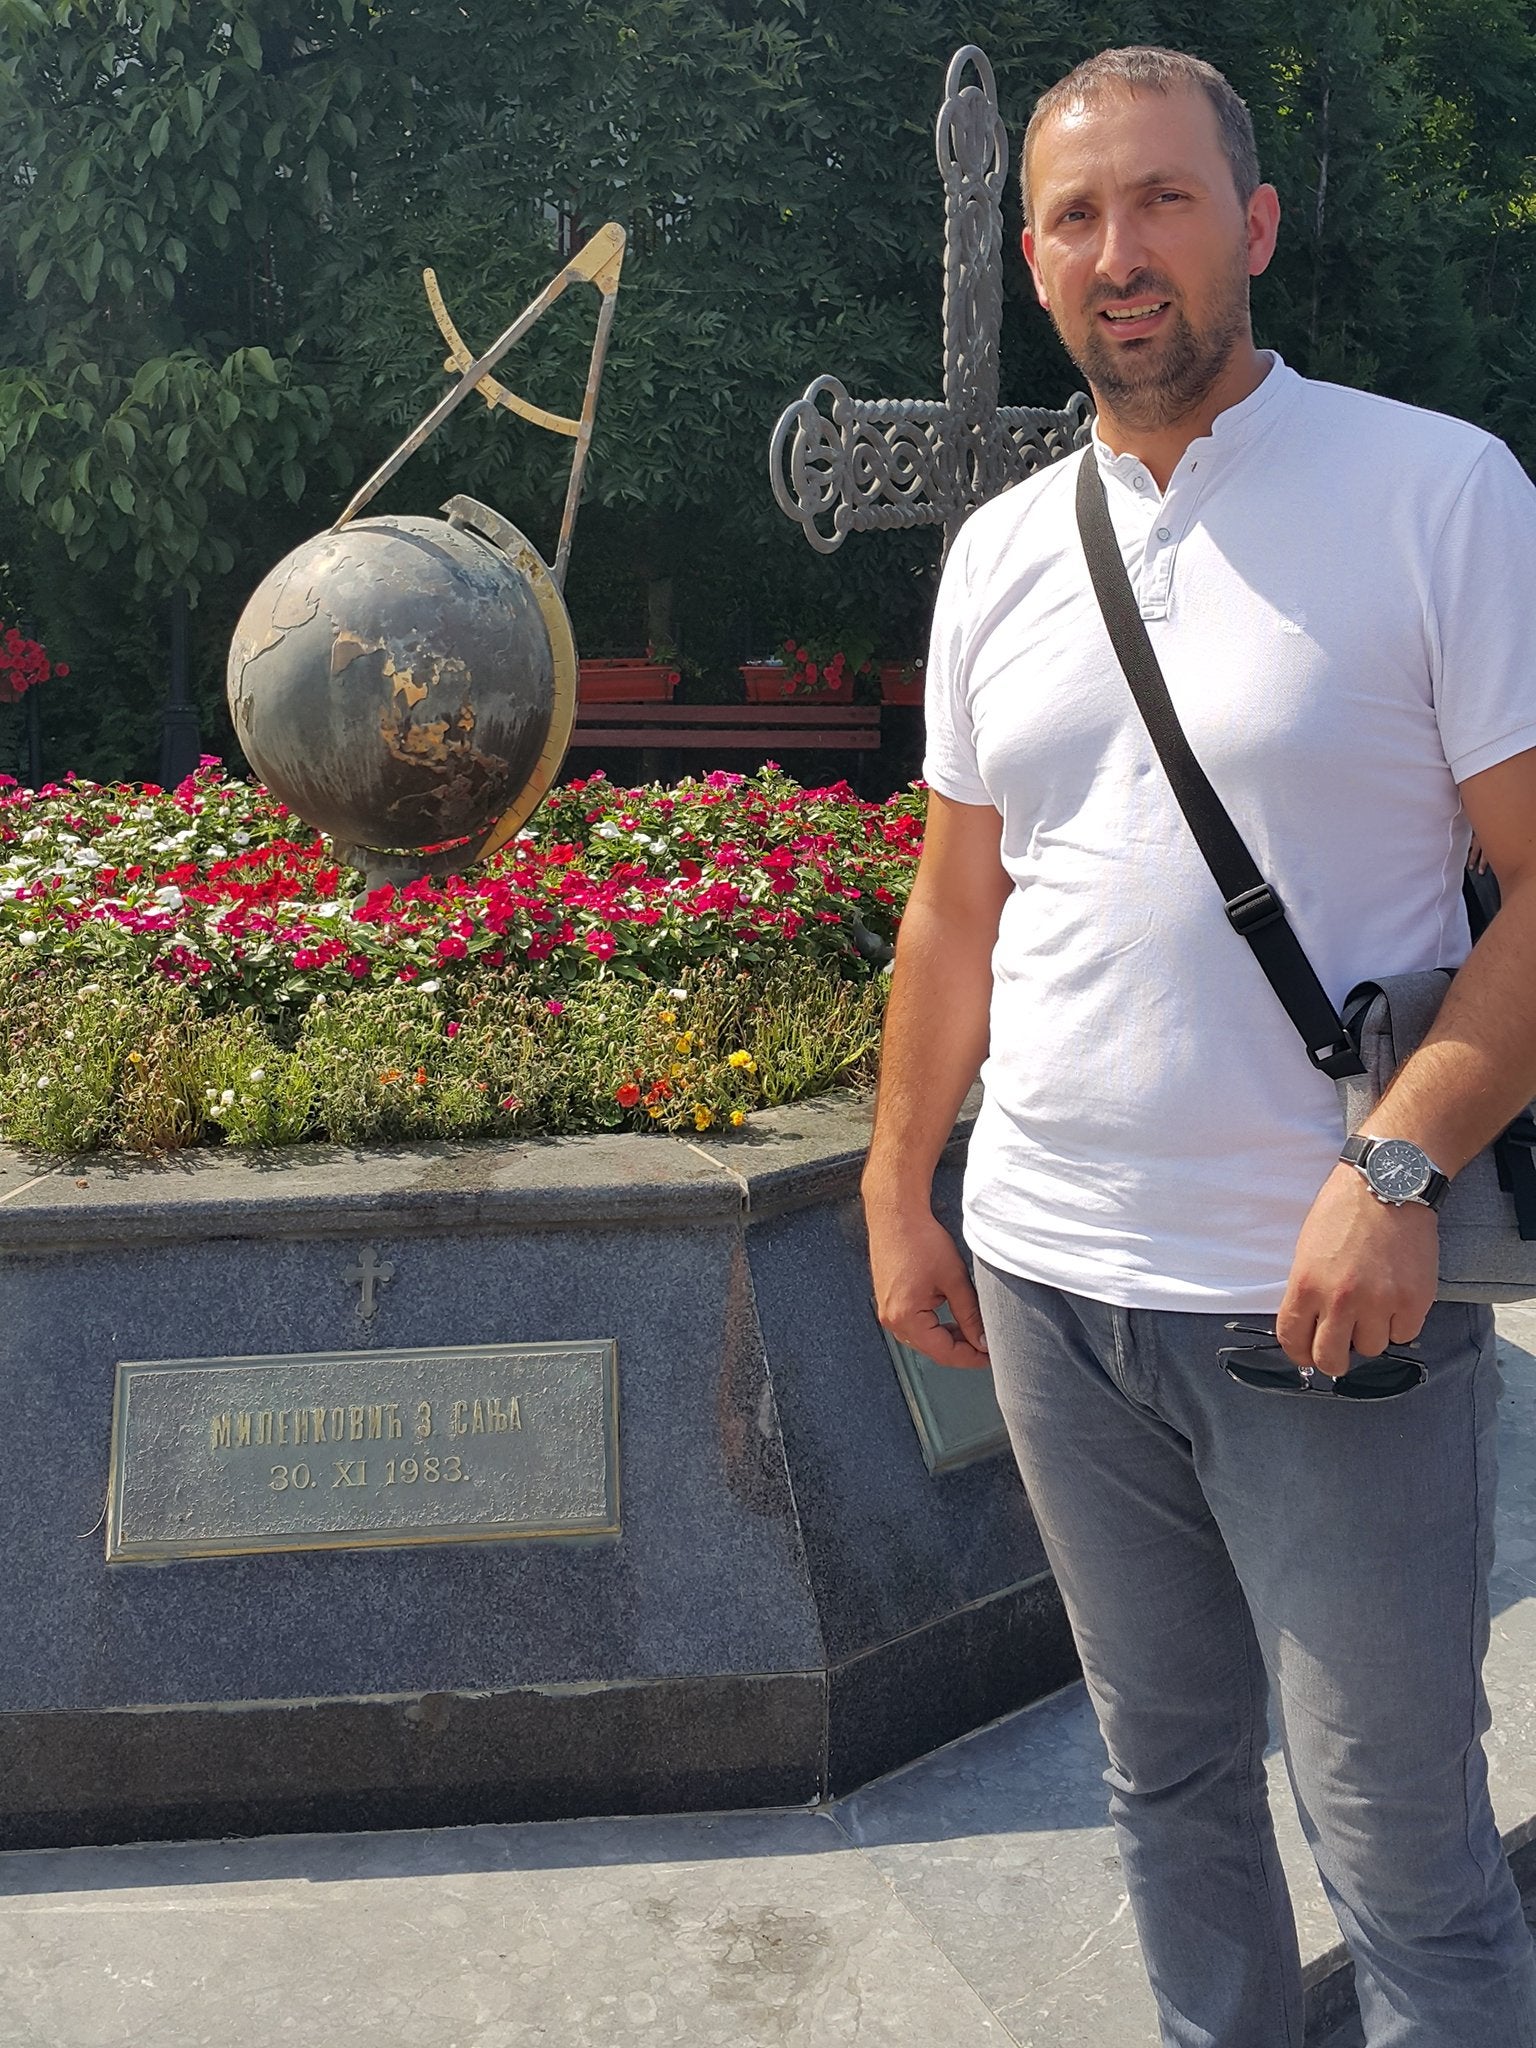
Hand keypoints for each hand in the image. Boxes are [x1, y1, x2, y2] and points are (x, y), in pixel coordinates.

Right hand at [865, 1198, 990, 1369]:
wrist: (896, 1215)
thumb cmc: (921, 1240)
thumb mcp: (955, 1279)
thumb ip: (970, 1314)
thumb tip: (983, 1341)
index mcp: (906, 1318)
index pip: (944, 1353)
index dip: (971, 1358)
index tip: (992, 1356)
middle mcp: (892, 1319)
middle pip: (932, 1349)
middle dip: (962, 1349)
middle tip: (988, 1344)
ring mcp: (888, 1311)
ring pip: (925, 1338)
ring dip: (949, 1337)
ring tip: (974, 1329)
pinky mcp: (890, 1302)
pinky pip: (916, 1324)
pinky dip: (936, 1325)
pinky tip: (954, 1317)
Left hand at [1277, 1163, 1438, 1374]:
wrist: (1389, 1184)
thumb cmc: (1344, 1210)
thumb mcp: (1307, 1249)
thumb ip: (1307, 1290)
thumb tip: (1308, 1325)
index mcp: (1307, 1285)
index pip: (1293, 1341)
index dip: (1299, 1353)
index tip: (1307, 1352)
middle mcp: (1342, 1300)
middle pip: (1331, 1360)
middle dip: (1333, 1359)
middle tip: (1339, 1347)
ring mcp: (1381, 1303)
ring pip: (1372, 1349)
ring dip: (1370, 1334)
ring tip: (1372, 1306)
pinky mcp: (1415, 1301)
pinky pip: (1404, 1334)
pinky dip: (1400, 1323)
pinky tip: (1395, 1298)